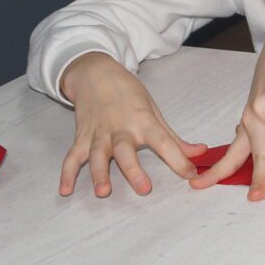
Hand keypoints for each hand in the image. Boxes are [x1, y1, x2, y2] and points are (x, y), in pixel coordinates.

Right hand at [57, 52, 206, 197]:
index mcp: (143, 121)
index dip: (178, 159)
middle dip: (133, 170)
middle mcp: (120, 129)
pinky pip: (72, 156)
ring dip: (99, 173)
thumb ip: (174, 138)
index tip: (191, 175)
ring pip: (97, 155)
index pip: (163, 142)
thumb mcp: (154, 111)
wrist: (95, 73)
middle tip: (144, 189)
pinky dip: (66, 173)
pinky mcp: (81, 137)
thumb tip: (200, 152)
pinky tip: (64, 190)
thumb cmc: (128, 92)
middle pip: (125, 150)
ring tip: (102, 191)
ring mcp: (98, 134)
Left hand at [192, 18, 264, 201]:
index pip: (230, 156)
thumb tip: (256, 158)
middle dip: (259, 178)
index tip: (196, 186)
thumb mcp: (262, 110)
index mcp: (248, 125)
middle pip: (260, 155)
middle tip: (257, 198)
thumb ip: (259, 133)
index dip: (215, 173)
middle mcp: (255, 117)